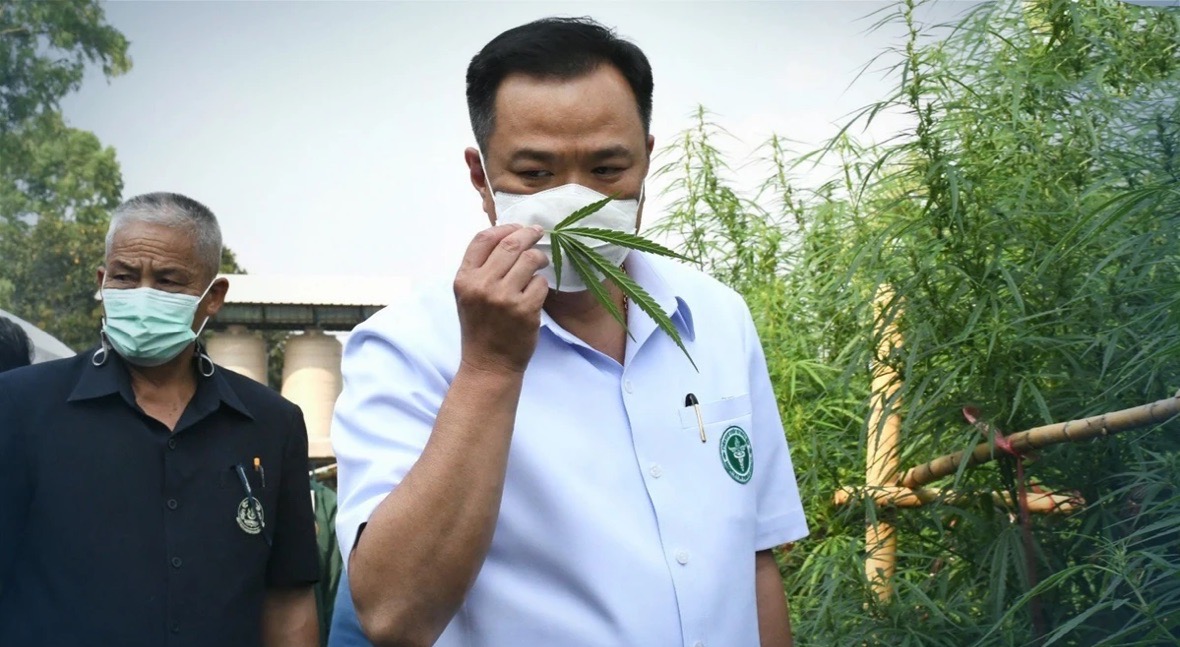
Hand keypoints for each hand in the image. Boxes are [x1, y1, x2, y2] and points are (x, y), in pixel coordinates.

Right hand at [453, 223, 548, 374]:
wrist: (489, 364)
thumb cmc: (480, 328)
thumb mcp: (468, 296)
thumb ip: (480, 269)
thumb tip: (507, 237)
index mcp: (464, 279)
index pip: (483, 239)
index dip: (504, 227)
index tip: (518, 227)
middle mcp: (481, 285)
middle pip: (510, 245)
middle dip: (528, 235)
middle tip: (538, 233)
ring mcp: (503, 297)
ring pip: (530, 260)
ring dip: (539, 258)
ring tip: (540, 263)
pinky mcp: (524, 310)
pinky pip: (541, 283)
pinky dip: (542, 284)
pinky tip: (537, 291)